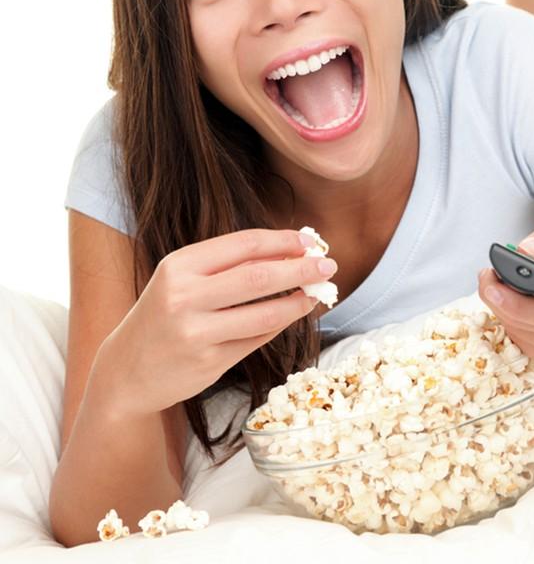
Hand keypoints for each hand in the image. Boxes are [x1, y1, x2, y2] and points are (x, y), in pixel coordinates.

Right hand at [90, 229, 336, 417]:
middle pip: (259, 277)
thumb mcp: (184, 278)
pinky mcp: (209, 363)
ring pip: (265, 312)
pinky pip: (258, 339)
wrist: (126, 371)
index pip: (244, 244)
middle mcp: (184, 296)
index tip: (309, 241)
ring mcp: (196, 332)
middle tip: (328, 265)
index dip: (283, 241)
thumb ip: (230, 264)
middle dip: (301, 268)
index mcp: (179, 265)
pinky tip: (293, 313)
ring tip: (317, 292)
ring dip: (299, 301)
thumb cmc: (164, 314)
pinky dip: (281, 324)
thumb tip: (290, 249)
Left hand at [477, 222, 533, 375]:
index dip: (516, 300)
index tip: (491, 281)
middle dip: (502, 303)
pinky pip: (527, 346)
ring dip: (506, 313)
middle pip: (533, 324)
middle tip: (488, 282)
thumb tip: (524, 251)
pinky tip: (520, 310)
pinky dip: (515, 326)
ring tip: (504, 292)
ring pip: (525, 335)